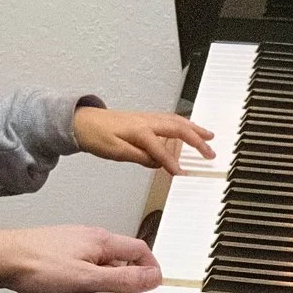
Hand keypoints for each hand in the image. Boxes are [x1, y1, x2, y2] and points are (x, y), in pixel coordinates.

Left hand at [0, 225, 160, 292]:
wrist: (0, 259)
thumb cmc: (38, 266)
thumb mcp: (88, 279)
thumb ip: (123, 279)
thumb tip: (153, 278)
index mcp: (101, 240)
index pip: (139, 249)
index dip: (150, 268)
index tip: (153, 285)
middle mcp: (88, 238)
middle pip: (116, 259)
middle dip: (112, 282)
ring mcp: (71, 243)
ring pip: (94, 268)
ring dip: (89, 286)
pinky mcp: (56, 252)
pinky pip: (75, 270)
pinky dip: (71, 284)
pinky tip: (57, 292)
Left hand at [74, 107, 214, 175]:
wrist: (82, 121)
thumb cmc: (95, 136)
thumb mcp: (114, 151)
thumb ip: (138, 156)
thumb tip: (157, 163)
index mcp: (139, 131)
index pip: (161, 149)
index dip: (172, 163)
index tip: (182, 175)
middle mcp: (146, 121)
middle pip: (178, 128)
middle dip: (196, 140)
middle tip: (211, 152)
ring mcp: (146, 118)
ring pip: (176, 121)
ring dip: (194, 129)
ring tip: (209, 136)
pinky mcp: (144, 119)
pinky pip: (170, 119)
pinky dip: (183, 124)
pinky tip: (188, 129)